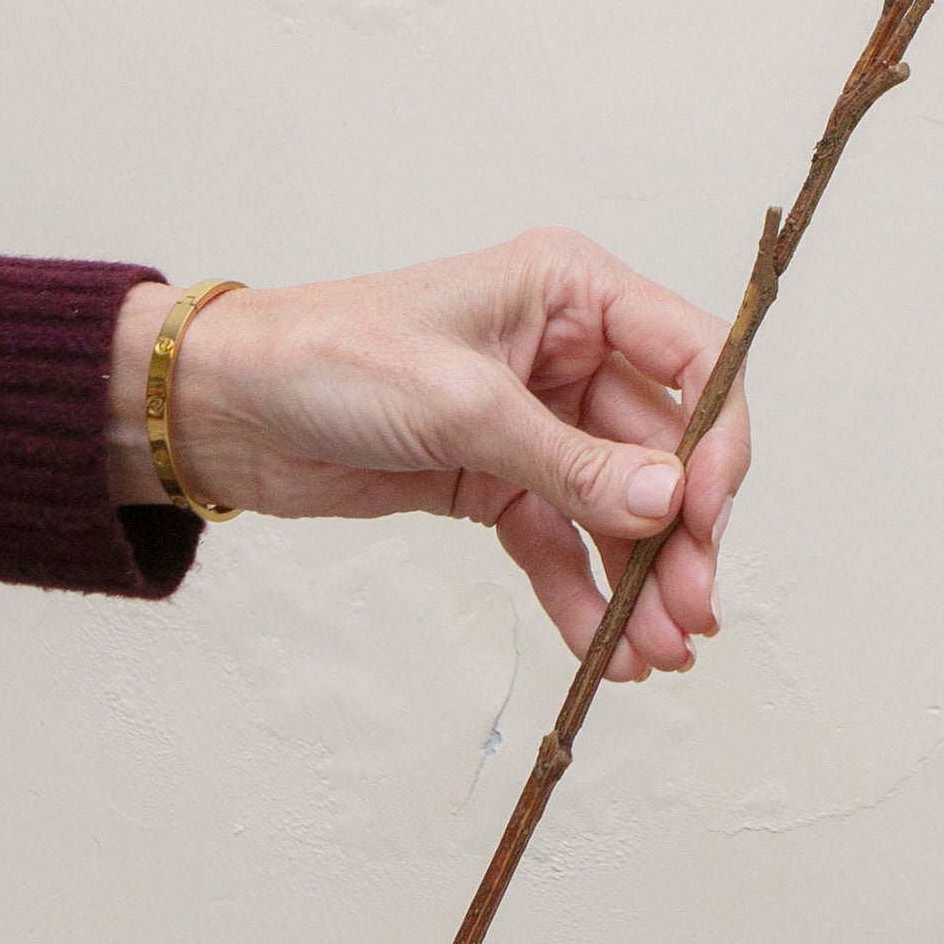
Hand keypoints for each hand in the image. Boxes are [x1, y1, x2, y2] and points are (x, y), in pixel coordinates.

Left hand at [106, 230, 748, 680]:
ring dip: (640, 581)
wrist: (227, 409)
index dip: (715, 439)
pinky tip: (608, 650)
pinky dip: (585, 595)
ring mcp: (536, 420)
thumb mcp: (459, 406)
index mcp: (572, 290)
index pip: (694, 356)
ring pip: (618, 508)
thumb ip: (570, 461)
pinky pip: (561, 542)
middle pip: (663, 449)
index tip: (707, 517)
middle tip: (693, 612)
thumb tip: (666, 503)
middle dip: (681, 536)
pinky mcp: (498, 479)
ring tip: (659, 654)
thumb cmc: (329, 358)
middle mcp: (568, 350)